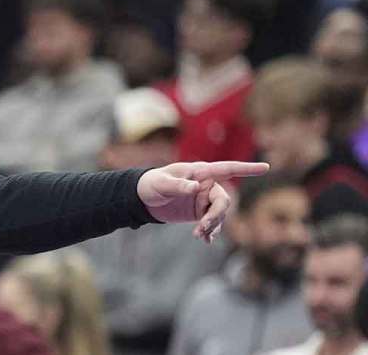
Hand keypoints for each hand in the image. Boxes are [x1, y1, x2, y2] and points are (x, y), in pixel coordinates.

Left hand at [137, 161, 268, 242]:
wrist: (142, 198)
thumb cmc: (151, 184)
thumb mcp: (162, 184)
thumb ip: (178, 185)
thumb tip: (195, 187)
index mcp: (200, 172)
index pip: (227, 169)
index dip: (247, 169)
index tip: (266, 168)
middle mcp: (206, 185)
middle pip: (223, 200)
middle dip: (216, 215)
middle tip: (202, 228)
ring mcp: (204, 199)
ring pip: (219, 214)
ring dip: (212, 226)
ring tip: (198, 235)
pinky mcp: (200, 212)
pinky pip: (213, 223)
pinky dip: (211, 232)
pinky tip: (206, 241)